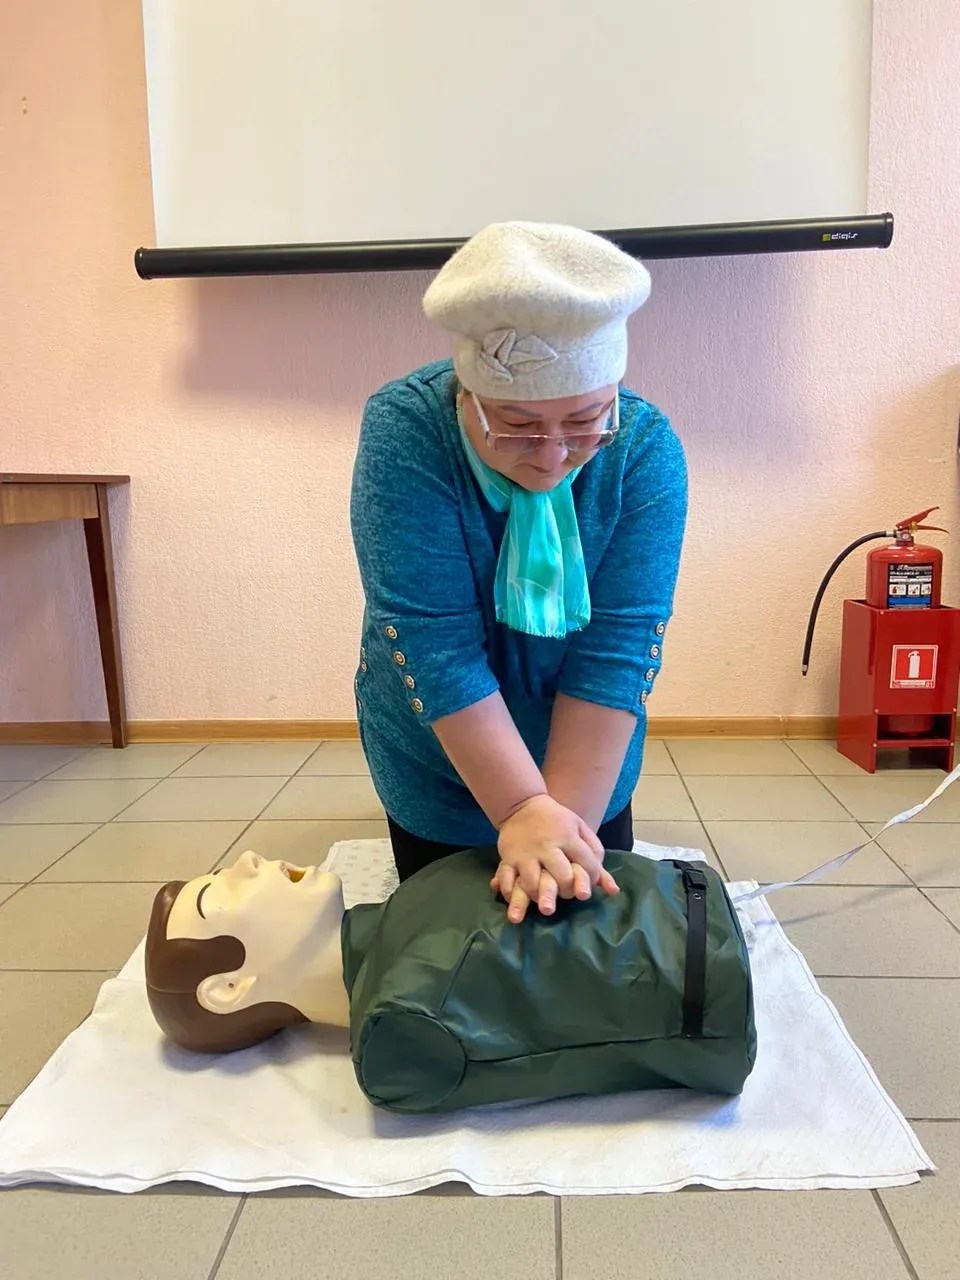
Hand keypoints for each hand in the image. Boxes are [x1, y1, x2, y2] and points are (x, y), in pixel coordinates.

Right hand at [494, 795, 618, 922]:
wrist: (523, 805)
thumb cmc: (557, 821)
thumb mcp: (580, 830)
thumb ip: (596, 857)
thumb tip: (614, 890)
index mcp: (567, 837)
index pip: (587, 865)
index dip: (591, 878)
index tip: (588, 884)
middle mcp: (546, 846)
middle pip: (562, 876)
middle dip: (568, 891)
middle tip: (567, 895)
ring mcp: (525, 854)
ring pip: (533, 883)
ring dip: (540, 897)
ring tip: (544, 903)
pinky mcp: (507, 858)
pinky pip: (507, 879)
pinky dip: (511, 893)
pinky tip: (518, 898)